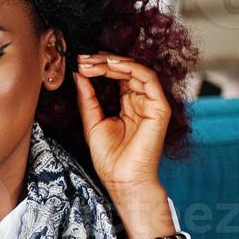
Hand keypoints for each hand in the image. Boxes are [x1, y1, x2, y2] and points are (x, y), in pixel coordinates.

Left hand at [73, 53, 170, 203]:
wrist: (122, 180)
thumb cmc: (110, 158)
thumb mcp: (92, 122)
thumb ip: (87, 98)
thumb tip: (80, 75)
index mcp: (128, 105)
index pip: (117, 77)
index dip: (99, 67)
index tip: (79, 62)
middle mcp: (141, 101)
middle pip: (126, 71)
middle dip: (103, 61)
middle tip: (83, 58)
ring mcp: (152, 104)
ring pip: (137, 70)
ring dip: (113, 62)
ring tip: (92, 61)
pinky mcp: (159, 108)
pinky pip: (148, 79)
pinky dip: (130, 68)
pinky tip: (110, 65)